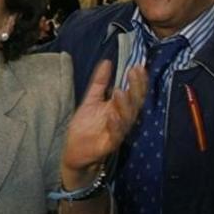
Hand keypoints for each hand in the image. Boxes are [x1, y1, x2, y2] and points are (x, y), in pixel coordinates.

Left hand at [61, 60, 146, 185]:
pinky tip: (112, 116)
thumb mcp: (91, 100)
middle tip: (134, 72)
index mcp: (120, 108)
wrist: (75, 151)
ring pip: (127, 118)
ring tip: (120, 91)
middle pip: (134, 103)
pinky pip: (115, 135)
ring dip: (125, 105)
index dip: (137, 81)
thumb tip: (107, 62)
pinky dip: (114, 125)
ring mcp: (117, 132)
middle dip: (136, 88)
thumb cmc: (86, 126)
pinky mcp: (109, 144)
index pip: (133, 93)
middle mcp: (122, 119)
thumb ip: (99, 82)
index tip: (138, 66)